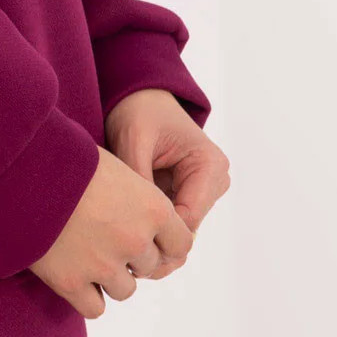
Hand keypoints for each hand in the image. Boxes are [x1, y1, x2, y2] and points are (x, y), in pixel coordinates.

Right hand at [28, 145, 193, 318]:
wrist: (22, 169)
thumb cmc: (69, 159)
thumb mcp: (116, 166)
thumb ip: (138, 196)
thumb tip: (145, 214)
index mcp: (153, 209)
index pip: (181, 243)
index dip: (165, 241)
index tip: (149, 236)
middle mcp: (135, 241)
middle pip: (150, 266)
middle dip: (133, 256)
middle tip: (107, 237)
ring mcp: (104, 266)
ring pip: (126, 290)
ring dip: (111, 277)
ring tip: (88, 254)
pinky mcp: (72, 283)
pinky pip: (95, 308)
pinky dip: (88, 296)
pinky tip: (76, 275)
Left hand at [103, 88, 230, 235]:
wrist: (140, 97)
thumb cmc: (138, 111)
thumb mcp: (134, 142)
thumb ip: (140, 180)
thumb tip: (142, 222)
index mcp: (210, 165)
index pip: (188, 219)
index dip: (158, 233)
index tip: (126, 240)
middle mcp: (216, 179)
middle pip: (186, 227)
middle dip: (155, 232)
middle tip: (120, 238)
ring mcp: (206, 188)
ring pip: (179, 227)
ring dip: (153, 226)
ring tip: (121, 221)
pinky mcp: (191, 192)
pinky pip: (172, 218)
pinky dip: (152, 219)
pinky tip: (129, 215)